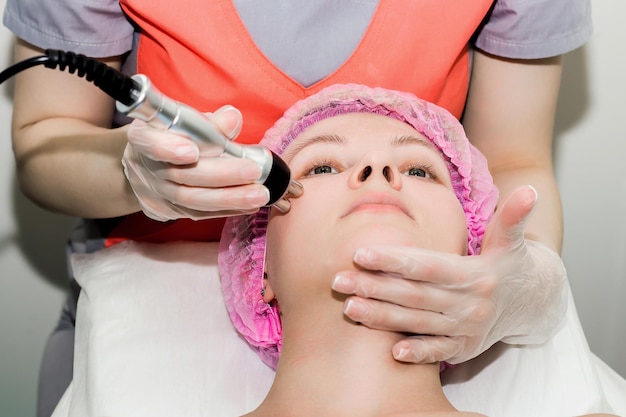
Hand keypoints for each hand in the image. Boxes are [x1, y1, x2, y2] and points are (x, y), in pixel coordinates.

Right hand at [122, 105, 269, 220]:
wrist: (147, 163)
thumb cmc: (171, 134)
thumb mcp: (183, 119)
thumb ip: (207, 121)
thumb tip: (232, 119)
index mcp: (143, 136)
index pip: (150, 142)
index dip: (168, 147)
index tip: (192, 152)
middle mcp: (145, 167)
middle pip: (182, 175)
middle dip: (221, 175)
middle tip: (253, 172)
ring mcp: (155, 193)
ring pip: (191, 200)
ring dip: (230, 198)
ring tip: (259, 194)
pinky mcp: (167, 211)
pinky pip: (198, 213)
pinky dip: (225, 209)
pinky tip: (248, 205)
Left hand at [331, 185, 567, 364]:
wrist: (534, 304)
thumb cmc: (510, 266)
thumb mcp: (512, 241)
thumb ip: (512, 218)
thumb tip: (529, 190)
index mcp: (476, 274)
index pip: (427, 266)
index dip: (394, 260)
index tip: (360, 254)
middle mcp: (471, 304)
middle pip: (415, 295)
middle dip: (375, 288)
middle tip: (338, 280)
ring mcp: (467, 328)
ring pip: (418, 322)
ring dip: (381, 317)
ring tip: (348, 307)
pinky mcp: (465, 347)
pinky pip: (438, 351)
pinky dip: (418, 352)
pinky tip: (391, 350)